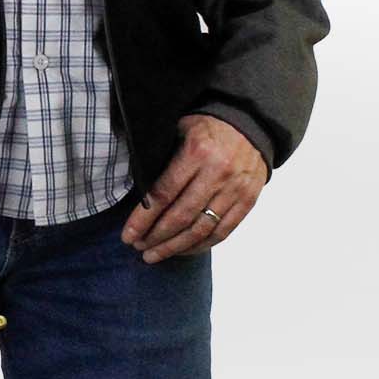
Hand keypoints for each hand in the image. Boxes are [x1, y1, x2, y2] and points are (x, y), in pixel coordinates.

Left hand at [120, 114, 266, 262]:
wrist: (250, 123)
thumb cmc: (207, 126)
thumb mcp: (180, 127)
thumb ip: (161, 154)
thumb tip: (134, 183)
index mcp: (196, 152)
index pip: (163, 192)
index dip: (143, 218)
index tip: (128, 235)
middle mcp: (217, 173)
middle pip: (181, 216)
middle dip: (156, 236)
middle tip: (138, 247)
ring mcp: (234, 189)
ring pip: (201, 229)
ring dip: (175, 247)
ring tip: (154, 255)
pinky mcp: (247, 201)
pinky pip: (222, 232)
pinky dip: (200, 246)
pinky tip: (182, 250)